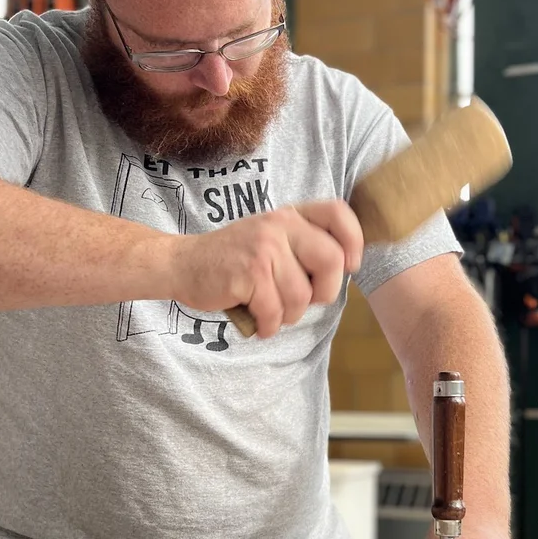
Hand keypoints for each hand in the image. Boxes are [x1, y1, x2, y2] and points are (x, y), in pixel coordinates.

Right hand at [171, 201, 362, 336]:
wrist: (183, 264)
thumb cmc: (234, 259)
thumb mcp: (271, 239)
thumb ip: (303, 246)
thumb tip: (345, 269)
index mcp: (290, 215)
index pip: (338, 213)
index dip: (354, 240)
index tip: (349, 265)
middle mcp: (280, 225)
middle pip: (332, 262)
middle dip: (323, 293)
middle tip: (303, 301)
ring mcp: (264, 248)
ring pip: (302, 296)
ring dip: (289, 315)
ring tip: (270, 310)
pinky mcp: (248, 273)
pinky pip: (276, 311)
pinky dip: (268, 325)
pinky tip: (257, 321)